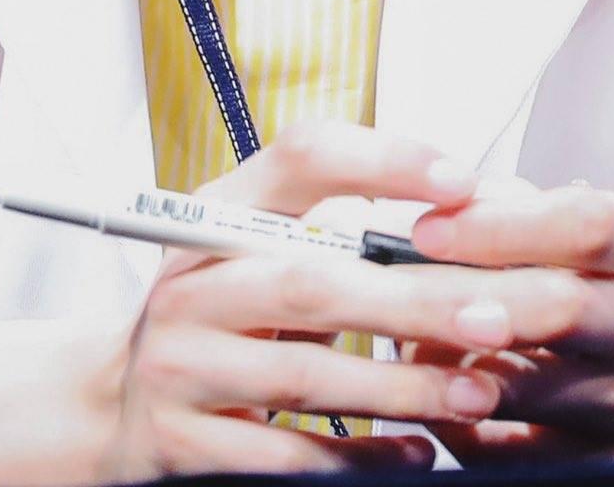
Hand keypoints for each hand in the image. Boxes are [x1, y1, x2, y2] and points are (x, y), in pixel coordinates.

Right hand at [0, 118, 494, 483]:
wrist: (116, 402)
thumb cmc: (220, 314)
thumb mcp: (260, 248)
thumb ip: (343, 223)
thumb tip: (474, 203)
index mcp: (219, 212)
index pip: (301, 157)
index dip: (383, 160)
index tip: (462, 182)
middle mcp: (193, 280)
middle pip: (312, 279)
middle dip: (415, 299)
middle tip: (497, 312)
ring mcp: (181, 364)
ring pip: (303, 372)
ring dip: (400, 384)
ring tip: (477, 389)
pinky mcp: (183, 442)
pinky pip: (282, 454)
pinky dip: (356, 456)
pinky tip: (416, 453)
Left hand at [398, 177, 613, 463]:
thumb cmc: (571, 276)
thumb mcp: (550, 222)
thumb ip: (497, 206)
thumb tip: (431, 204)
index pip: (585, 225)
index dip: (500, 226)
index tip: (427, 228)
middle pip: (561, 308)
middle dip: (470, 297)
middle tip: (404, 290)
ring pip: (533, 388)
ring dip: (455, 366)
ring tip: (402, 339)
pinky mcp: (599, 463)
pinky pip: (514, 451)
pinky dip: (459, 421)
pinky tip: (425, 392)